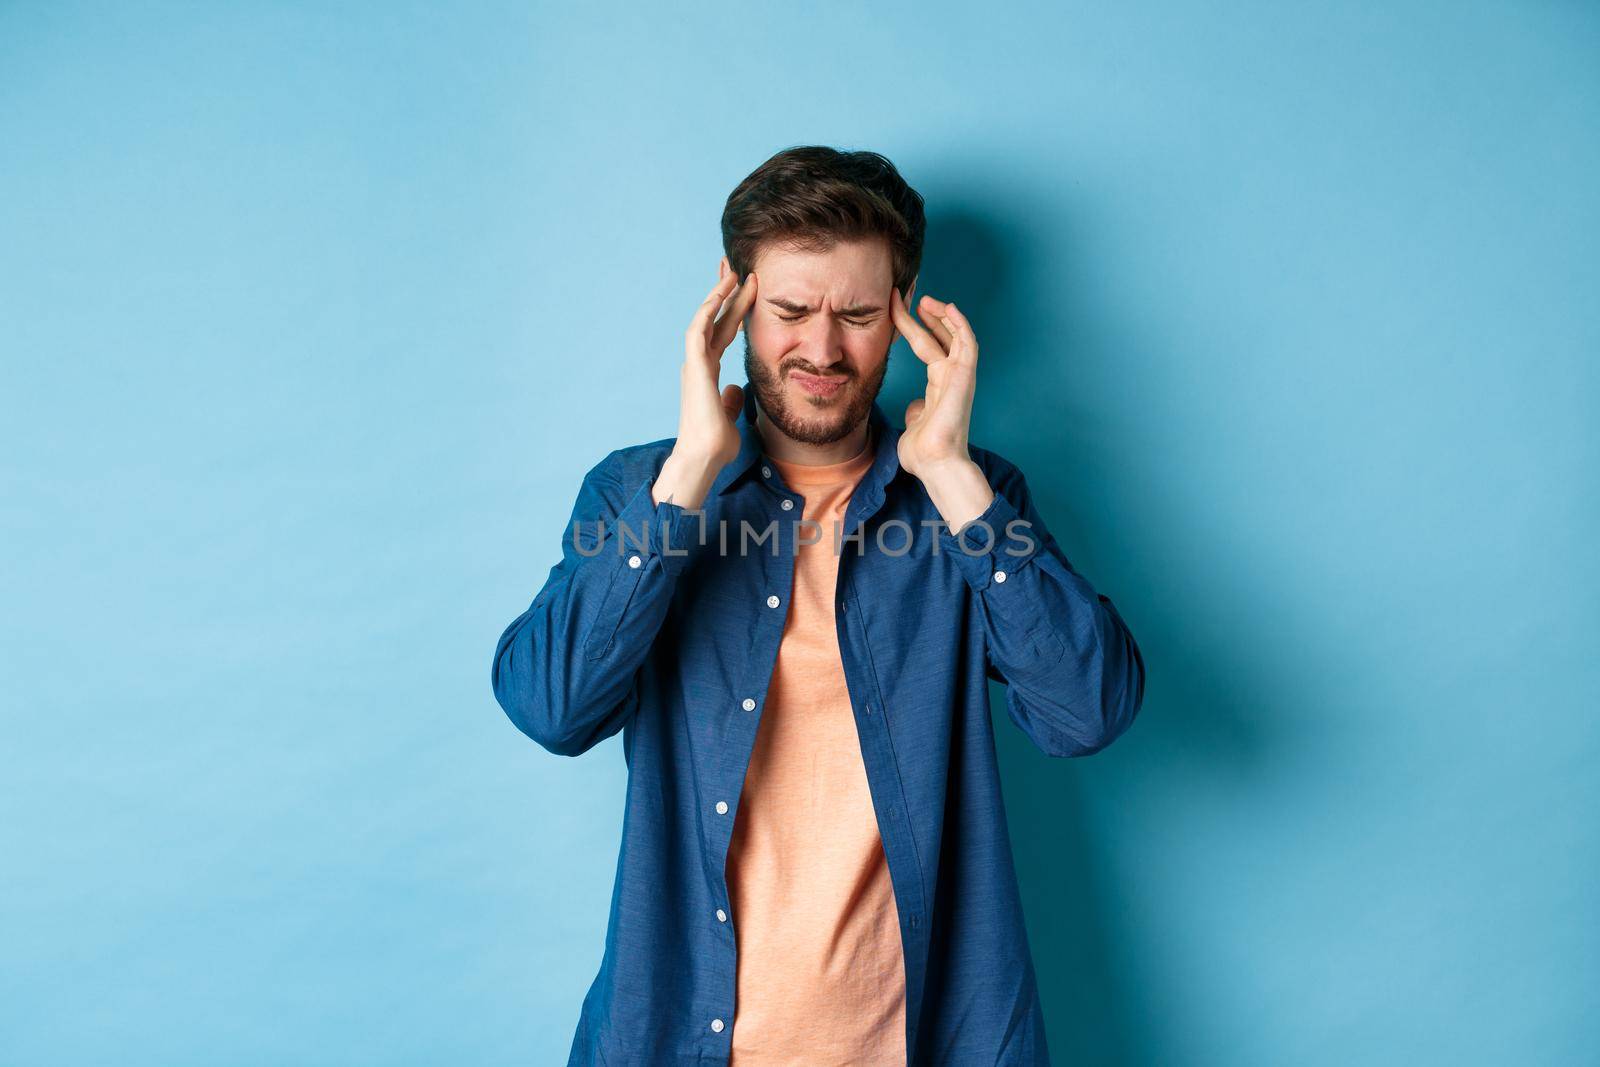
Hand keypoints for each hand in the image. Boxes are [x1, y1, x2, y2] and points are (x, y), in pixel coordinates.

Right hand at [652, 263, 759, 507]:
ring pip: (705, 318)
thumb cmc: (715, 445)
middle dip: (725, 293)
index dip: (735, 311)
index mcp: (708, 372)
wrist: (704, 458)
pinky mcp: (693, 367)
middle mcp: (699, 364)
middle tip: (735, 266)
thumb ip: (731, 401)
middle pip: (714, 319)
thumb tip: (735, 391)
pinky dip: (708, 308)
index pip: (724, 333)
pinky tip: (721, 290)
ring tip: (733, 271)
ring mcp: (694, 363)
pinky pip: (699, 329)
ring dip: (719, 293)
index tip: (749, 289)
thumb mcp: (731, 417)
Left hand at [889, 288, 994, 530]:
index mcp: (938, 387)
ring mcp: (959, 377)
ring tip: (926, 299)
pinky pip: (967, 344)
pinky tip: (948, 308)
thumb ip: (915, 413)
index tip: (895, 309)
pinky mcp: (965, 378)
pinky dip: (960, 325)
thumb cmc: (924, 454)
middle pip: (938, 338)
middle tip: (910, 295)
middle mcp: (950, 379)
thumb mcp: (913, 427)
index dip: (912, 327)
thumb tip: (914, 408)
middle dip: (926, 315)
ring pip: (954, 336)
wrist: (936, 465)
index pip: (926, 348)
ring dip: (941, 316)